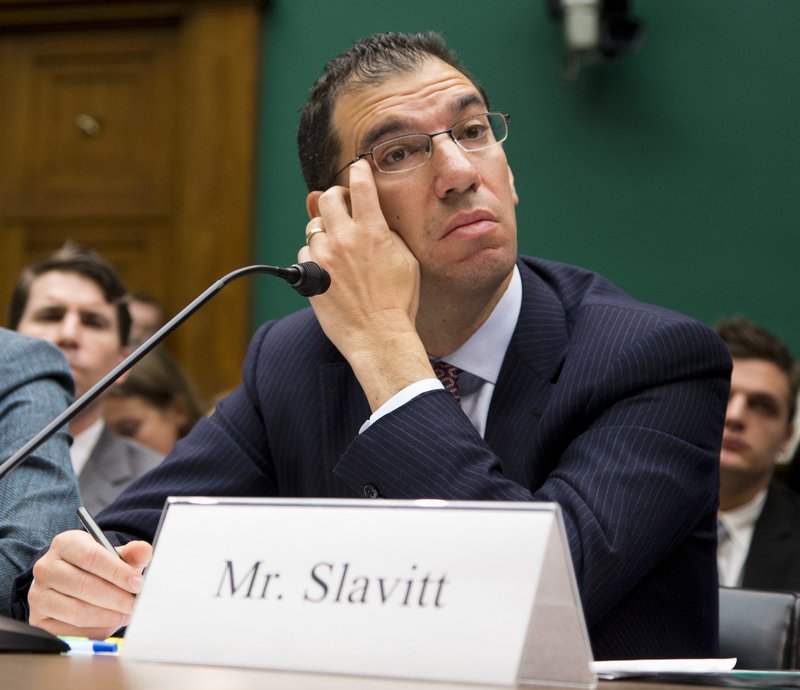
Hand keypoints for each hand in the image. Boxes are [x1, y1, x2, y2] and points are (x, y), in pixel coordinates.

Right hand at [28, 530, 151, 638]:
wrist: (71, 580)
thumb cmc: (95, 566)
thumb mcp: (113, 554)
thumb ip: (131, 553)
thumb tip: (145, 551)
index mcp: (65, 543)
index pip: (92, 557)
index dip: (117, 572)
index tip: (138, 584)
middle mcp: (46, 567)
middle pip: (84, 586)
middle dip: (115, 598)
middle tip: (135, 605)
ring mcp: (38, 595)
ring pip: (76, 611)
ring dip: (107, 616)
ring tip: (127, 615)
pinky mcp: (38, 620)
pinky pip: (69, 630)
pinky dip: (94, 630)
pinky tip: (110, 624)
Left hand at [299, 160, 432, 409]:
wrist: (378, 336)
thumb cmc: (398, 301)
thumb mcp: (405, 260)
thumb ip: (387, 234)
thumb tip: (373, 219)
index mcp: (372, 231)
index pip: (360, 186)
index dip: (358, 171)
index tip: (358, 167)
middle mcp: (344, 239)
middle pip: (327, 198)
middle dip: (335, 196)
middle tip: (343, 204)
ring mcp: (323, 257)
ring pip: (314, 227)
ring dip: (325, 230)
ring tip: (339, 246)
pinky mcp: (310, 275)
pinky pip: (306, 253)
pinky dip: (316, 255)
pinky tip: (330, 268)